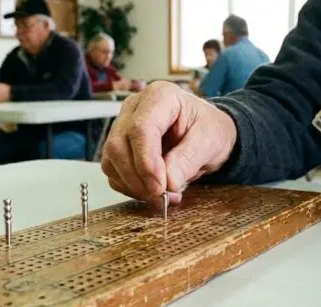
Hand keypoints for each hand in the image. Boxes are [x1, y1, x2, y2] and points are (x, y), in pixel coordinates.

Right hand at [100, 81, 237, 207]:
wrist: (206, 133)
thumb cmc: (209, 129)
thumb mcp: (209, 142)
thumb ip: (188, 160)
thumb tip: (168, 182)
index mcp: (159, 96)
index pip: (140, 128)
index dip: (146, 162)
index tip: (160, 187)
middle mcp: (134, 108)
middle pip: (118, 145)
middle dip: (138, 178)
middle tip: (162, 197)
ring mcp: (122, 126)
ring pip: (111, 160)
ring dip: (133, 186)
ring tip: (162, 195)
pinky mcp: (118, 147)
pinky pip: (112, 171)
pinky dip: (129, 187)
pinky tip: (151, 190)